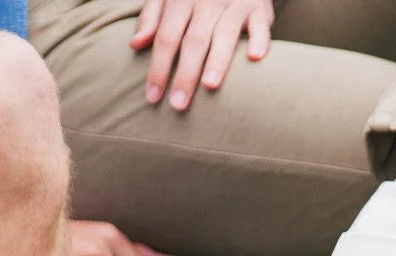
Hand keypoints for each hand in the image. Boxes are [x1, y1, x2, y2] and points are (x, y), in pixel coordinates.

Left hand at [130, 0, 272, 110]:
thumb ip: (151, 18)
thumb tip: (135, 44)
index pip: (167, 36)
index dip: (158, 67)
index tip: (153, 98)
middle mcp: (208, 0)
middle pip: (194, 40)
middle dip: (185, 73)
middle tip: (178, 105)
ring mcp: (234, 3)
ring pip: (225, 33)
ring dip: (218, 59)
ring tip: (209, 86)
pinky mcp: (258, 7)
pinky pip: (260, 24)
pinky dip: (259, 39)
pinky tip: (253, 57)